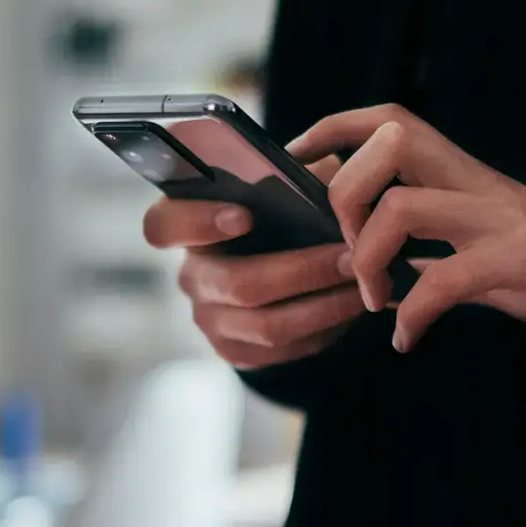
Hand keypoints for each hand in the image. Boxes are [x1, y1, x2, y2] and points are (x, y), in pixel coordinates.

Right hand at [142, 156, 364, 368]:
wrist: (282, 264)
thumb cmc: (281, 213)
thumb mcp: (285, 185)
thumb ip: (295, 176)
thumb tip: (324, 178)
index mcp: (188, 224)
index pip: (163, 225)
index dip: (197, 223)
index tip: (244, 215)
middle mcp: (191, 275)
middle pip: (237, 284)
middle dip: (302, 271)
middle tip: (350, 257)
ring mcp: (209, 318)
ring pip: (267, 325)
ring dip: (323, 306)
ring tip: (362, 285)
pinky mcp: (234, 350)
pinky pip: (281, 350)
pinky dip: (323, 330)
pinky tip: (349, 309)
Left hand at [289, 105, 525, 351]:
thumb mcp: (472, 241)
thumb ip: (421, 240)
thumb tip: (357, 255)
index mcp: (459, 172)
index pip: (389, 119)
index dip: (333, 127)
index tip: (296, 157)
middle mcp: (475, 181)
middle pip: (389, 143)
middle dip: (345, 195)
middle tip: (346, 252)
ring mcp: (498, 216)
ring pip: (404, 207)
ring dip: (370, 259)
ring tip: (374, 300)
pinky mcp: (520, 258)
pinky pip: (446, 280)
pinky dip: (414, 313)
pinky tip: (407, 338)